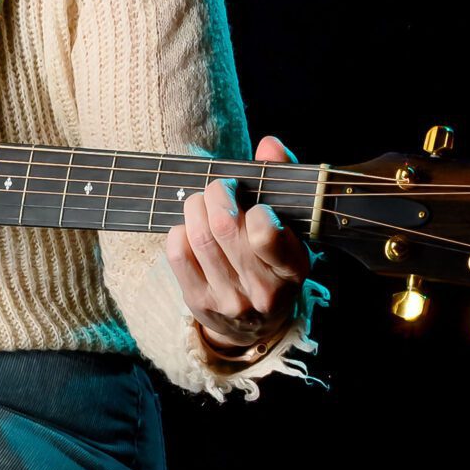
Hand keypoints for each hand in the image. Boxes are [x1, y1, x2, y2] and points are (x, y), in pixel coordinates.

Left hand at [165, 134, 309, 357]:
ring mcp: (228, 299)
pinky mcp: (199, 301)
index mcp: (291, 269)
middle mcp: (261, 290)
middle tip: (219, 187)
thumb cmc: (274, 261)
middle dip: (216, 194)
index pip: (265, 233)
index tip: (254, 203)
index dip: (254, 208)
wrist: (256, 325)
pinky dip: (179, 230)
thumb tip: (269, 144)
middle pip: (223, 227)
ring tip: (202, 202)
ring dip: (195, 207)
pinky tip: (190, 228)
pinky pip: (178, 253)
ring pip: (199, 237)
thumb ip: (282, 181)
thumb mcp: (292, 228)